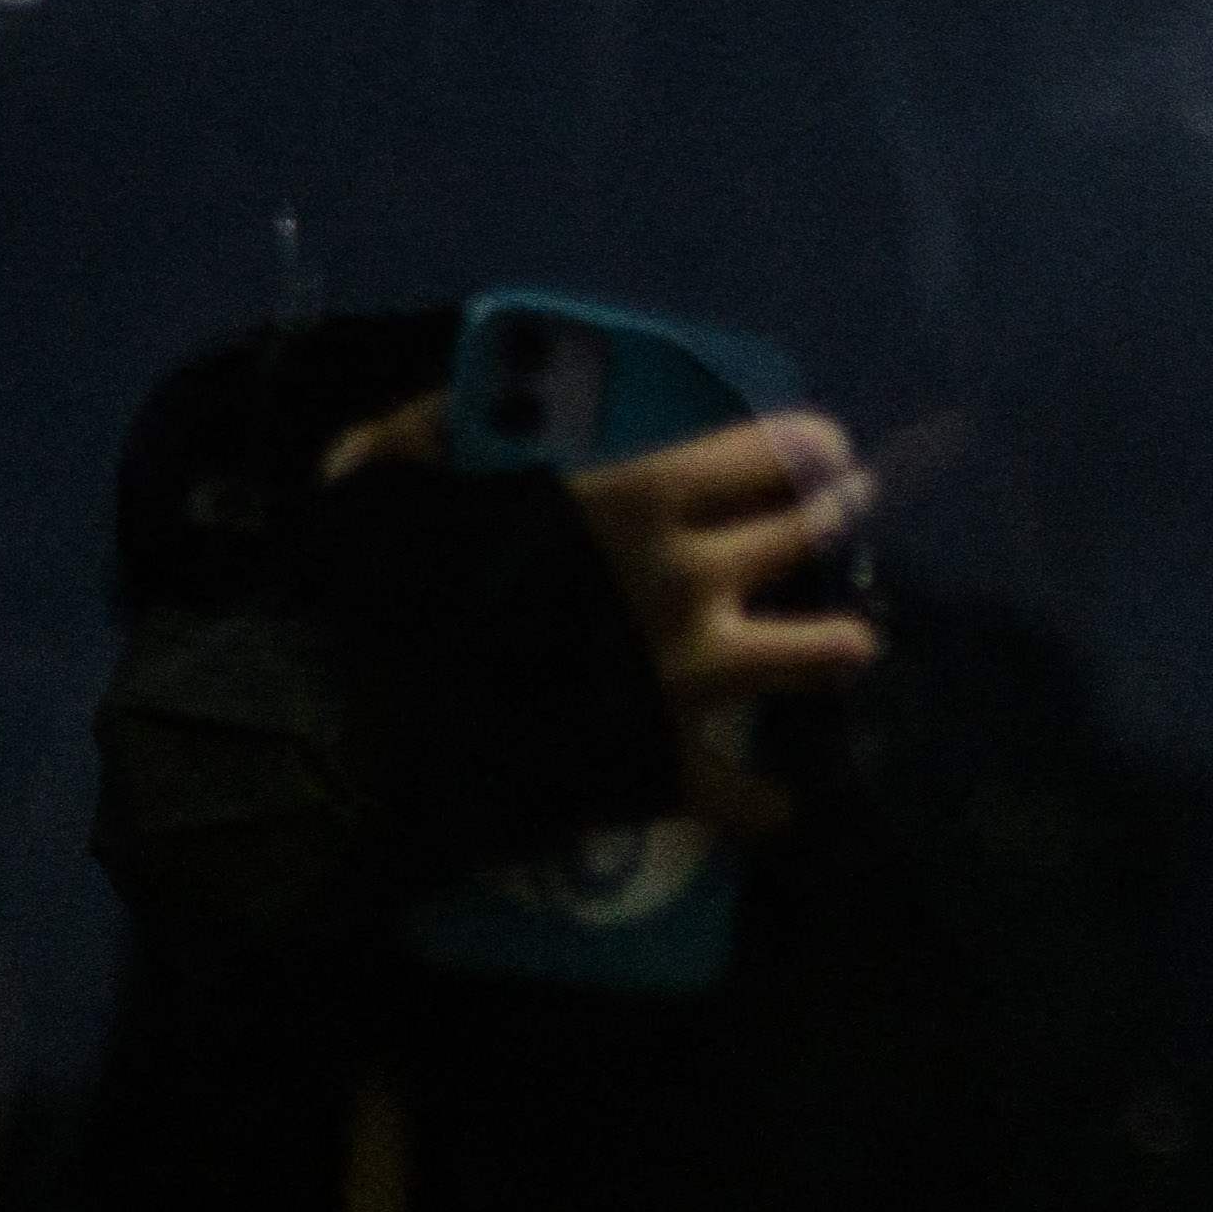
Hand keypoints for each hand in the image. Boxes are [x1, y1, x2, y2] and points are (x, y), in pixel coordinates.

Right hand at [317, 399, 880, 832]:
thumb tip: (453, 405)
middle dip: (832, 518)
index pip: (756, 455)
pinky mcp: (670, 762)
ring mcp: (690, 677)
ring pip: (813, 654)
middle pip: (800, 537)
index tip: (825, 447)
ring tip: (851, 645)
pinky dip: (759, 803)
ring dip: (835, 648)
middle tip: (848, 511)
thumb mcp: (385, 483)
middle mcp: (687, 581)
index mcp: (634, 503)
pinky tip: (775, 806)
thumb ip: (429, 432)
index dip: (799, 448)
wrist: (361, 728)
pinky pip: (743, 795)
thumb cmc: (378, 593)